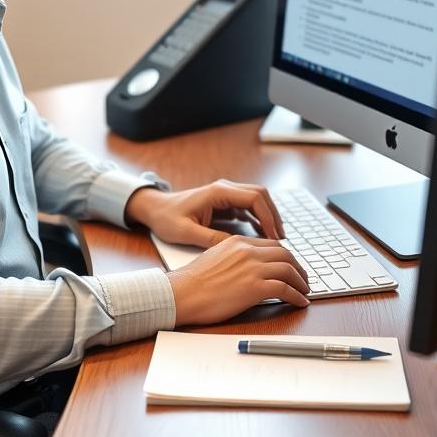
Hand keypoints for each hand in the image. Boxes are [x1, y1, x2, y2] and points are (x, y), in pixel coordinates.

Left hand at [124, 179, 285, 247]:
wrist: (155, 209)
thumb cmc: (167, 218)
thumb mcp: (186, 232)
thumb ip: (211, 239)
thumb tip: (237, 247)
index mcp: (217, 192)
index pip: (254, 197)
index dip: (268, 216)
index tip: (274, 236)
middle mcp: (224, 189)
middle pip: (260, 195)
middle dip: (273, 215)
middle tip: (281, 238)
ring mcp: (226, 194)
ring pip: (257, 200)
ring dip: (268, 217)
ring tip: (276, 239)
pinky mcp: (224, 203)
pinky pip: (248, 208)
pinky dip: (258, 219)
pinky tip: (263, 236)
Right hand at [166, 236, 309, 323]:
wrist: (182, 293)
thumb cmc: (193, 281)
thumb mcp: (214, 257)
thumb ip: (234, 257)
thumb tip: (247, 267)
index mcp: (237, 242)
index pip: (271, 245)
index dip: (286, 257)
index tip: (291, 266)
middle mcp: (248, 251)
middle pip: (285, 254)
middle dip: (298, 267)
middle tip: (303, 279)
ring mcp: (252, 268)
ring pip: (289, 269)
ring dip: (301, 282)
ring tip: (305, 291)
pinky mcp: (255, 287)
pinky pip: (285, 289)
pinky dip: (297, 296)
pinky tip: (300, 302)